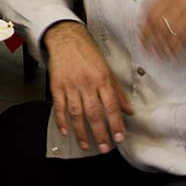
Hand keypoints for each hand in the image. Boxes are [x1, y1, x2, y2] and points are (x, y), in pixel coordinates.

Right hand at [44, 22, 132, 152]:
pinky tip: (66, 131)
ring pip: (76, 113)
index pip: (111, 106)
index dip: (116, 124)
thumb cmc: (87, 52)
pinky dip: (62, 121)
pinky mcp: (56, 85)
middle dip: (100, 133)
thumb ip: (118, 92)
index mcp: (102, 79)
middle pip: (94, 113)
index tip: (119, 137)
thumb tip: (128, 110)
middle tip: (104, 147)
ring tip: (87, 144)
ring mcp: (70, 85)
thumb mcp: (108, 69)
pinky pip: (59, 107)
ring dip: (82, 132)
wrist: (66, 38)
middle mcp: (86, 83)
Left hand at [140, 0, 185, 58]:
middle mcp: (174, 1)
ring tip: (156, 54)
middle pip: (154, 22)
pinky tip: (171, 54)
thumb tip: (161, 9)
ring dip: (159, 45)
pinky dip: (174, 48)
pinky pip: (180, 38)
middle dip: (147, 36)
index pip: (149, 8)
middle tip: (144, 45)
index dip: (143, 22)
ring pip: (165, 32)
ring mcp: (184, 11)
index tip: (140, 29)